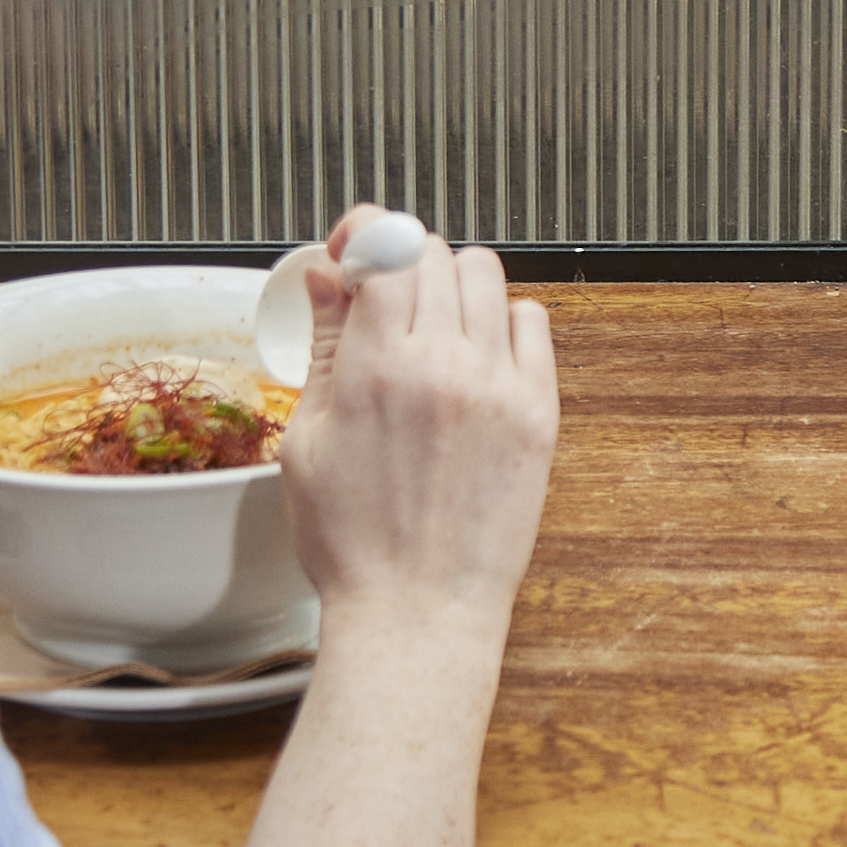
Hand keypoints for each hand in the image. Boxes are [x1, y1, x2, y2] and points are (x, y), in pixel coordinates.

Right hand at [275, 218, 557, 633]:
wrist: (418, 612)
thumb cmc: (355, 545)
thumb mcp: (307, 440)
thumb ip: (324, 347)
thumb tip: (330, 277)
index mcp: (375, 369)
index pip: (382, 247)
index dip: (363, 235)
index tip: (354, 248)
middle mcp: (444, 366)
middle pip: (432, 252)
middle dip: (401, 263)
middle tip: (386, 301)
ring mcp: (498, 387)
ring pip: (485, 275)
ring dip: (452, 285)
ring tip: (432, 328)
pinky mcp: (539, 413)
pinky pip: (532, 323)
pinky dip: (504, 322)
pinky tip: (477, 355)